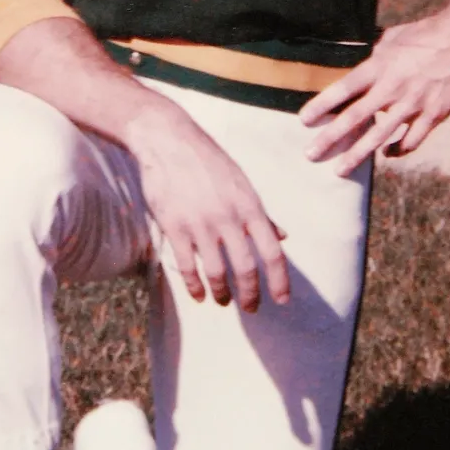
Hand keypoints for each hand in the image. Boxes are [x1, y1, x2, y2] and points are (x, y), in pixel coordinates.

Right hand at [126, 100, 289, 313]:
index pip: (272, 251)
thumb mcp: (240, 182)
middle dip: (250, 294)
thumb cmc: (208, 160)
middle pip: (246, 268)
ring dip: (222, 293)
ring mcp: (200, 223)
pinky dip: (195, 286)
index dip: (280, 280)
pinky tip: (199, 295)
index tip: (282, 300)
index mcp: (249, 205)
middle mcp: (228, 217)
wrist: (168, 141)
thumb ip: (260, 213)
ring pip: (217, 272)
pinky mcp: (174, 227)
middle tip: (251, 307)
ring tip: (223, 300)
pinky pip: (188, 267)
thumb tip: (282, 236)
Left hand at [299, 5, 449, 175]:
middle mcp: (393, 87)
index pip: (343, 88)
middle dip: (330, 138)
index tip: (304, 120)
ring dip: (357, 155)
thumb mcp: (394, 37)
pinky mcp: (434, 114)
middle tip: (309, 154)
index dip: (322, 105)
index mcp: (380, 65)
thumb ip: (373, 52)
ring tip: (339, 170)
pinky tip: (387, 154)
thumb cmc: (427, 33)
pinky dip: (397, 150)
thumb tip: (351, 53)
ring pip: (380, 137)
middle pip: (355, 118)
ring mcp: (414, 104)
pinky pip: (411, 140)